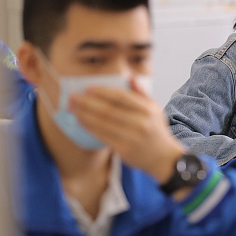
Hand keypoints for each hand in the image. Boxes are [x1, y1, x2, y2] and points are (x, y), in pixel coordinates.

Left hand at [68, 77, 183, 182]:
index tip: (86, 88)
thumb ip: (142, 93)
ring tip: (72, 108)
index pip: (121, 97)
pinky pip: (102, 136)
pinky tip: (81, 121)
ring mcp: (132, 137)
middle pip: (108, 110)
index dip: (102, 91)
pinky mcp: (124, 150)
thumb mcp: (155, 109)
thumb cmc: (156, 130)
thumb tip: (131, 77)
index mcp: (148, 110)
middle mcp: (141, 123)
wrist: (163, 158)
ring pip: (103, 123)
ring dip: (84, 115)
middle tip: (72, 97)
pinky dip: (89, 128)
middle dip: (87, 102)